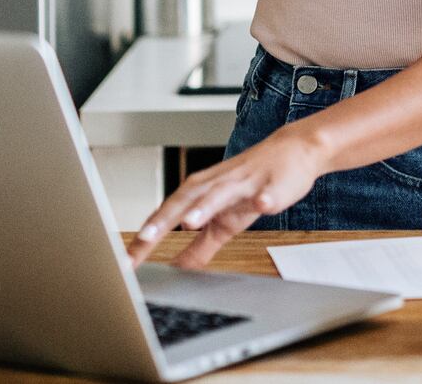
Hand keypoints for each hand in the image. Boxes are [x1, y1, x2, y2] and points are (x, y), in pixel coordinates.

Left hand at [127, 128, 324, 269]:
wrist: (295, 152)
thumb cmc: (254, 185)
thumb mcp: (225, 222)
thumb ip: (199, 246)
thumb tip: (175, 269)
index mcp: (200, 193)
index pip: (166, 216)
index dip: (145, 239)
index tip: (126, 262)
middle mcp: (216, 184)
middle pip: (185, 201)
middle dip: (163, 221)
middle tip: (143, 241)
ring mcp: (244, 183)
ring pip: (220, 193)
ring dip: (204, 206)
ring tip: (189, 222)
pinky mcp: (272, 184)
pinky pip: (267, 192)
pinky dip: (263, 198)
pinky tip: (261, 205)